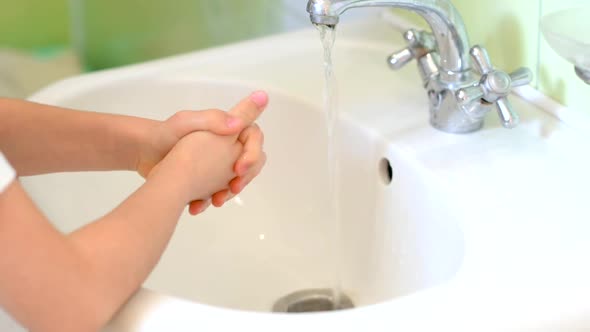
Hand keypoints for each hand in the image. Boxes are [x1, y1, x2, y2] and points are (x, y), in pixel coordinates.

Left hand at [136, 91, 267, 213]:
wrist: (143, 154)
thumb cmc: (163, 134)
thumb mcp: (185, 122)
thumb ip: (212, 120)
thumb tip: (238, 124)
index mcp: (226, 128)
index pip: (253, 137)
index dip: (252, 153)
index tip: (239, 168)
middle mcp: (226, 144)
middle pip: (250, 161)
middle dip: (245, 177)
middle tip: (232, 188)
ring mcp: (219, 163)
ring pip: (237, 179)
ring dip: (229, 192)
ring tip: (215, 201)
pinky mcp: (208, 178)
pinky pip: (219, 190)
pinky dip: (211, 198)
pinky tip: (197, 205)